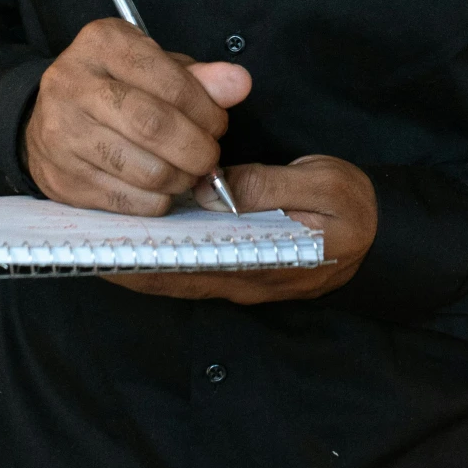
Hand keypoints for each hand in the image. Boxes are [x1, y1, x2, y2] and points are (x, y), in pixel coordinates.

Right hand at [23, 18, 250, 210]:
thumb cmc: (115, 86)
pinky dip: (156, 200)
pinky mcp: (61, 177)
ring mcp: (61, 133)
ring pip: (142, 169)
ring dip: (180, 178)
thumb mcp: (154, 66)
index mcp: (102, 43)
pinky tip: (160, 188)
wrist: (47, 117)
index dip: (206, 109)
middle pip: (152, 125)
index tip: (219, 124)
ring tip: (187, 171)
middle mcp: (72, 84)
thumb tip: (239, 83)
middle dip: (196, 148)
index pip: (169, 81)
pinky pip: (125, 199)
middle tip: (210, 155)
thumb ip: (198, 77)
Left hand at [109, 155, 377, 304]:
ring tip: (99, 237)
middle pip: (173, 278)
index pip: (190, 270)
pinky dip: (162, 253)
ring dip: (141, 259)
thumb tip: (212, 187)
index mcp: (263, 263)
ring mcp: (241, 277)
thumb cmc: (354, 208)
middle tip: (82, 243)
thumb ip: (267, 187)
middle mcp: (244, 280)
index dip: (143, 262)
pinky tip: (142, 232)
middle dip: (128, 263)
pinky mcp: (242, 267)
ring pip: (179, 274)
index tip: (102, 250)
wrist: (385, 231)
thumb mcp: (322, 187)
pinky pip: (193, 266)